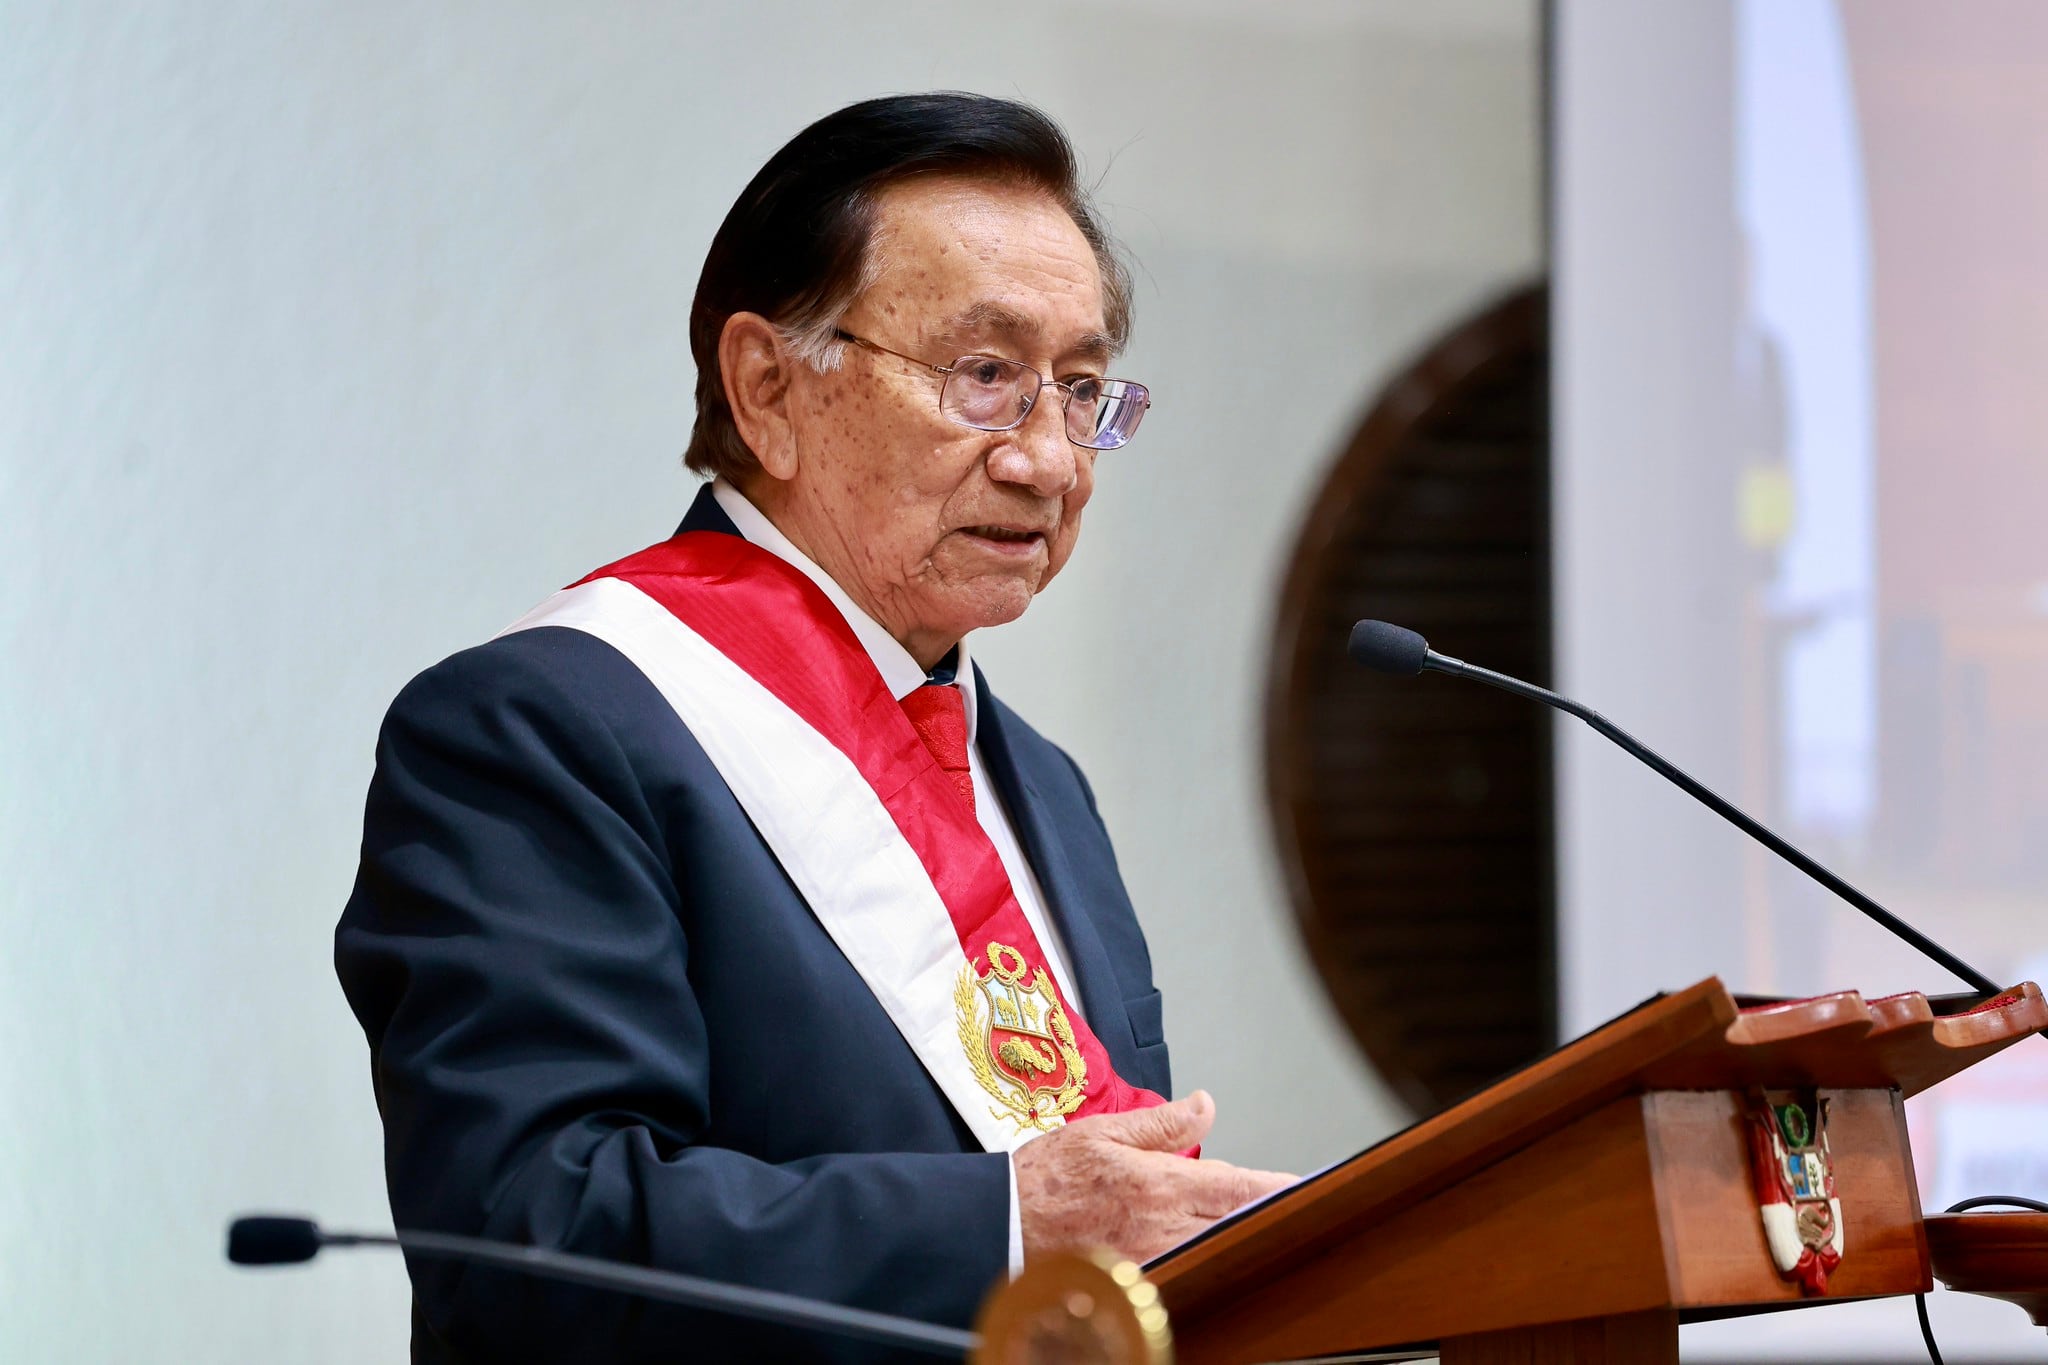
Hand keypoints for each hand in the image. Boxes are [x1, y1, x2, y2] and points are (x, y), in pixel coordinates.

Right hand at [1012, 1090, 1296, 1263]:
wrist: (998, 1226)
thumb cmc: (1043, 1179)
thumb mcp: (1101, 1132)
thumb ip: (1160, 1123)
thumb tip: (1206, 1106)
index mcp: (1159, 1182)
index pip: (1236, 1185)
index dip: (1276, 1186)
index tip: (1305, 1185)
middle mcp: (1162, 1225)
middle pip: (1235, 1221)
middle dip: (1266, 1212)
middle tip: (1292, 1203)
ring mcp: (1153, 1258)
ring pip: (1215, 1245)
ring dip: (1237, 1231)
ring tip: (1255, 1219)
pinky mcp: (1138, 1280)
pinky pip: (1184, 1266)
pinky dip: (1202, 1252)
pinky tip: (1206, 1242)